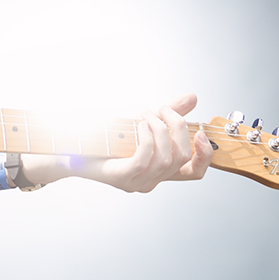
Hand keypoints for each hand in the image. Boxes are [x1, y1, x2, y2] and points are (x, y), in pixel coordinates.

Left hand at [91, 93, 212, 192]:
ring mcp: (137, 181)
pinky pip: (143, 160)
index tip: (200, 131)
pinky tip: (140, 125)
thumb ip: (169, 113)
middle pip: (182, 158)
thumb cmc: (107, 138)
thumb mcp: (143, 122)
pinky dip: (147, 139)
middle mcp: (152, 180)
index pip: (195, 172)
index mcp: (160, 170)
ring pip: (165, 158)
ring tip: (146, 113)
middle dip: (178, 128)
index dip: (206, 154)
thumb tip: (192, 98)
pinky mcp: (121, 177)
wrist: (72, 151)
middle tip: (163, 109)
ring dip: (160, 129)